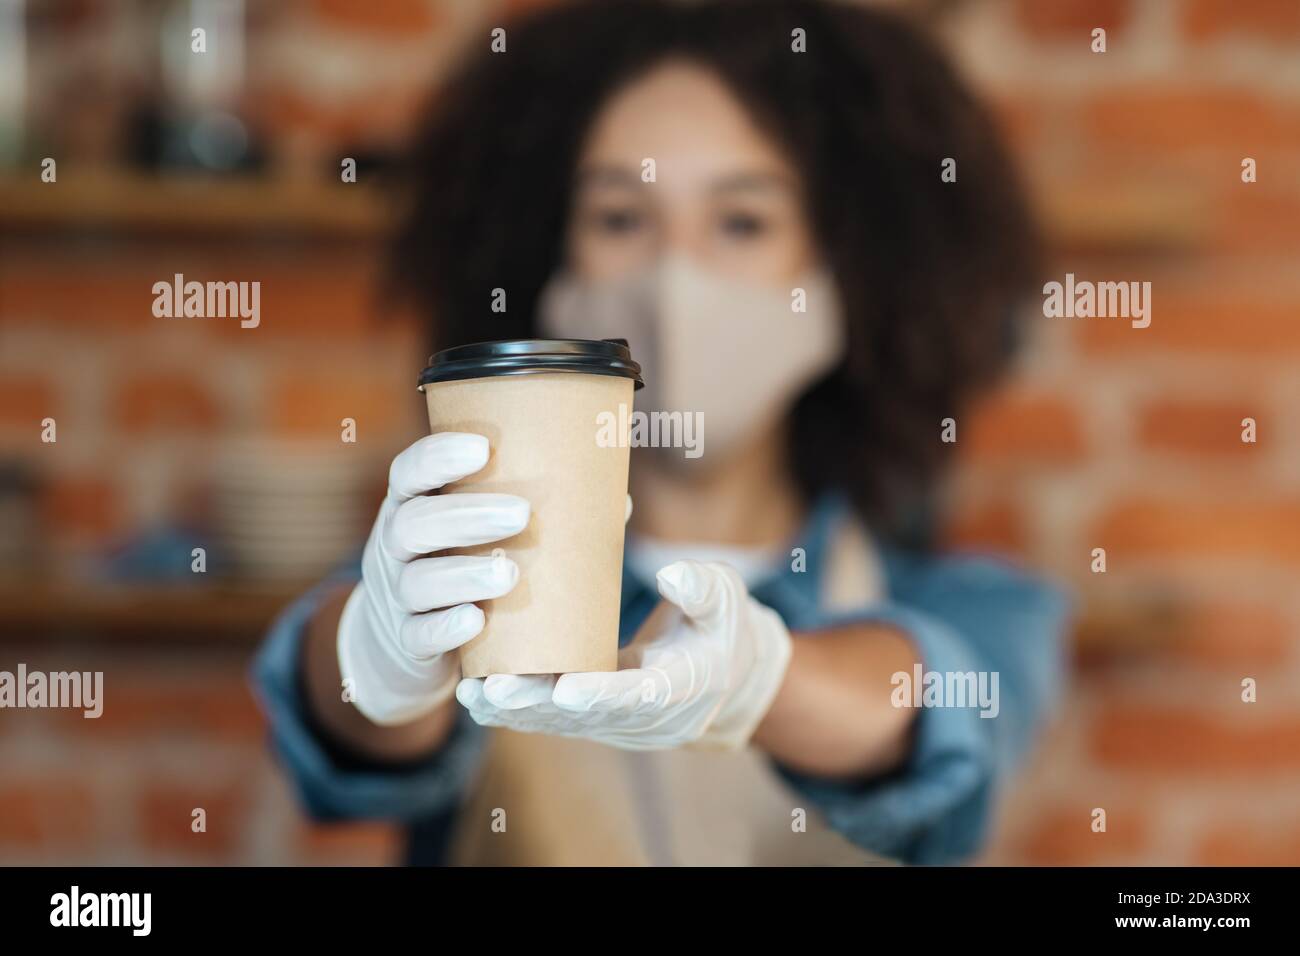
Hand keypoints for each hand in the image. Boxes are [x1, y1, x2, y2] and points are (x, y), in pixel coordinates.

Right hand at [337, 433, 528, 725]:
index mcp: (411, 505)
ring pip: (417, 582)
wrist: (404, 639)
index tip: (482, 448)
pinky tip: (475, 622)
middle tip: (522, 514)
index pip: (409, 473)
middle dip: (466, 517)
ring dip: (463, 575)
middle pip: (414, 524)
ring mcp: (395, 596)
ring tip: (510, 573)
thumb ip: (536, 513)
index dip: (437, 457)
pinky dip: (445, 628)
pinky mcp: (406, 641)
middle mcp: (394, 545)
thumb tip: (619, 500)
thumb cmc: (460, 563)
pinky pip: (418, 635)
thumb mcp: (476, 534)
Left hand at [455, 560, 792, 750]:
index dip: (603, 695)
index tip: (567, 690)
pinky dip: (516, 710)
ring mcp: (617, 725)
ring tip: (471, 693)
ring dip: (515, 712)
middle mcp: (647, 718)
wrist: (724, 676)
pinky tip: (475, 693)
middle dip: (538, 704)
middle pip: (587, 718)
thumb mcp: (726, 598)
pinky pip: (552, 720)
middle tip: (494, 689)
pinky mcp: (594, 721)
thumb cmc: (721, 625)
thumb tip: (671, 575)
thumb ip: (703, 588)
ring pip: (561, 725)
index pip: (641, 696)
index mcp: (685, 687)